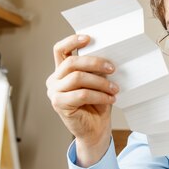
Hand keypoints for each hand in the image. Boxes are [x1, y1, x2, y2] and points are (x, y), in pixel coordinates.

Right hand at [46, 34, 118, 165]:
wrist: (95, 130)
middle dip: (95, 62)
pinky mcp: (59, 104)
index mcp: (61, 71)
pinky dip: (99, 95)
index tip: (89, 38)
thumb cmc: (97, 105)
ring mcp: (54, 92)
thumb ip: (96, 70)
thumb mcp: (98, 83)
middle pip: (71, 63)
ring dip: (100, 82)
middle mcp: (54, 79)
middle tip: (112, 68)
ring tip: (115, 89)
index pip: (60, 50)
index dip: (72, 41)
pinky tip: (110, 99)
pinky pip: (81, 94)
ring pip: (77, 78)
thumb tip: (108, 56)